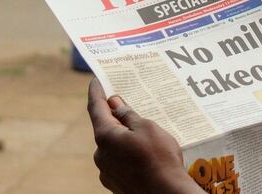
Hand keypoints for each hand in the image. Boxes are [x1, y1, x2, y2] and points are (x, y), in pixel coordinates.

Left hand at [87, 78, 202, 193]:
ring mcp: (106, 171)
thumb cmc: (159, 158)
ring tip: (148, 138)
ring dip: (125, 138)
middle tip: (133, 108)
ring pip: (114, 146)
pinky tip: (146, 156)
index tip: (96, 79)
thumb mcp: (147, 127)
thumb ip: (128, 115)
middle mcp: (100, 154)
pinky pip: (119, 161)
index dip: (96, 91)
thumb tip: (114, 103)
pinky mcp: (114, 183)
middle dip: (117, 118)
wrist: (165, 193)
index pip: (96, 107)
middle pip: (106, 128)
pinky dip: (128, 154)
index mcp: (106, 136)